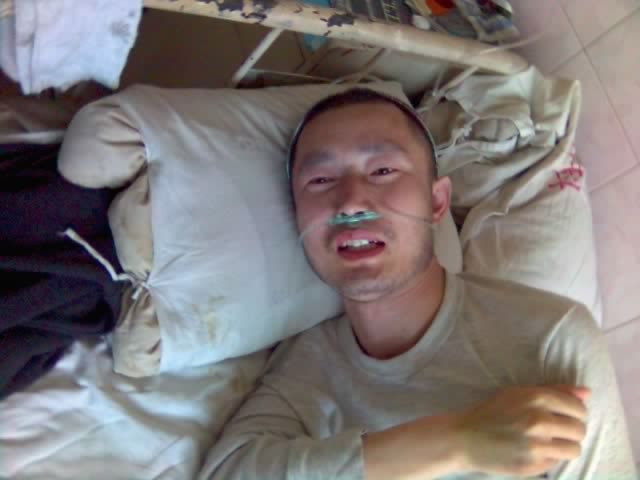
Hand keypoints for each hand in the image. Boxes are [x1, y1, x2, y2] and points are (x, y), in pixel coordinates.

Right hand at [453, 385, 590, 476]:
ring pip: (574, 449)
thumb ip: (554, 391)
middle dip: (572, 430)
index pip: (578, 407)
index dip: (575, 412)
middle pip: (580, 429)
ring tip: (548, 442)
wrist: (464, 437)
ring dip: (564, 446)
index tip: (564, 415)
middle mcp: (538, 420)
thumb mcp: (519, 394)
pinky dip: (548, 457)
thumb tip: (587, 393)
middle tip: (556, 430)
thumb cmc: (492, 412)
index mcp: (536, 398)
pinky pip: (556, 462)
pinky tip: (532, 451)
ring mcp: (536, 445)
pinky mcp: (532, 465)